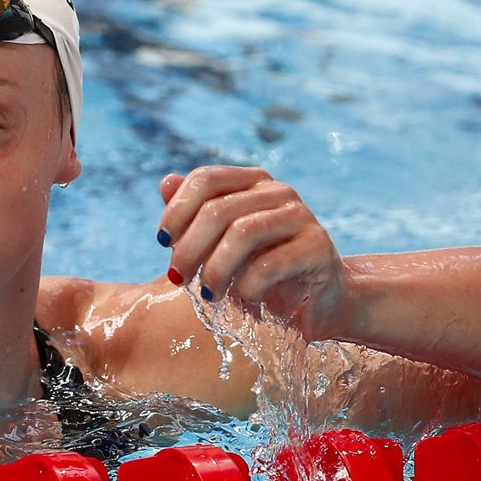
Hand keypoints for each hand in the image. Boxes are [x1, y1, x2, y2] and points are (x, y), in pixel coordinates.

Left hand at [156, 166, 349, 340]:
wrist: (317, 301)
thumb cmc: (262, 272)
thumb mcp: (220, 246)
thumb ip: (194, 216)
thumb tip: (166, 183)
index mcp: (252, 182)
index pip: (206, 179)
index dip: (177, 210)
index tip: (163, 242)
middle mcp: (278, 192)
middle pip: (218, 209)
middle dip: (189, 248)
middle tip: (178, 279)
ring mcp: (301, 216)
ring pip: (243, 232)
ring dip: (215, 269)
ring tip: (207, 294)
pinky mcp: (318, 246)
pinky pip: (271, 263)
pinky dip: (248, 284)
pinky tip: (244, 299)